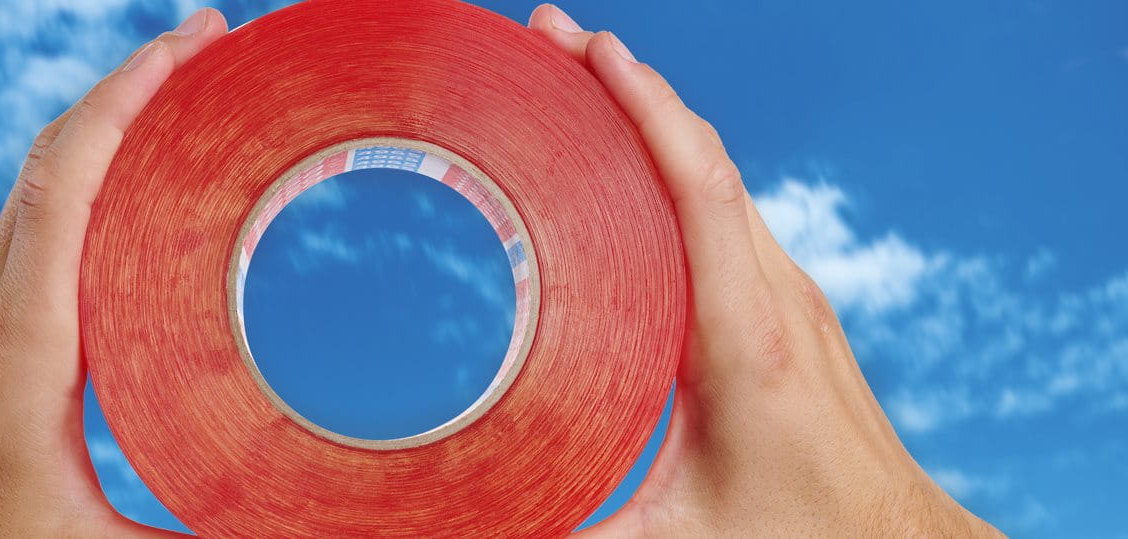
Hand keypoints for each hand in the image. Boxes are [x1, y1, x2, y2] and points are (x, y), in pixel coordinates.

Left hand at [0, 9, 227, 536]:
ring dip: (107, 115)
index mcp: (26, 342)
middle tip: (212, 40)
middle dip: (134, 81)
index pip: (66, 184)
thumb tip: (287, 536)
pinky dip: (84, 165)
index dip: (127, 101)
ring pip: (38, 172)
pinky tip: (128, 174)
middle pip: (55, 151)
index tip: (191, 49)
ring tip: (183, 85)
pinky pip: (32, 211)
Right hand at [527, 5, 999, 536]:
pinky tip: (632, 160)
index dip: (646, 109)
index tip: (591, 49)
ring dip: (652, 114)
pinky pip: (727, 206)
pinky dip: (674, 160)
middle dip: (627, 85)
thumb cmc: (798, 537)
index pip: (698, 188)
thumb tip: (473, 530)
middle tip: (551, 37)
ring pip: (718, 174)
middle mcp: (776, 295)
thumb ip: (567, 532)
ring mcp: (789, 293)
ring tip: (580, 74)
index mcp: (744, 337)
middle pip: (703, 157)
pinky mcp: (788, 305)